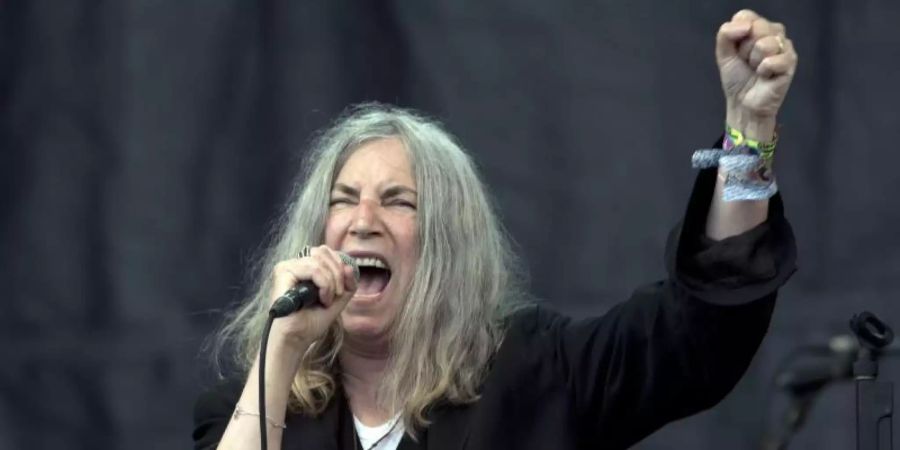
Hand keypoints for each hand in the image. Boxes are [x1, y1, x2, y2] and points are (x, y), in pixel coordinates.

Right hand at [268, 245, 357, 347]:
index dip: (339, 265)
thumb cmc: (312, 321)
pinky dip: (324, 284)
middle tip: (337, 294)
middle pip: (323, 252)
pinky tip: (322, 299)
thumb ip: (347, 283)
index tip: (343, 288)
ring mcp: (287, 267)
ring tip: (328, 300)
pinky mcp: (283, 273)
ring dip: (331, 282)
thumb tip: (349, 266)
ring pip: (319, 262)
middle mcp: (294, 264)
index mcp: (305, 267)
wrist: (297, 338)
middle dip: (338, 273)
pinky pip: (313, 270)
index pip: (325, 251)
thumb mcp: (337, 299)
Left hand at [716, 10, 797, 138]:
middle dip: (745, 49)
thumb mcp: (724, 54)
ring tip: (756, 70)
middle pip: (757, 27)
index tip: (736, 50)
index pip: (746, 16)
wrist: (743, 103)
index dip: (737, 34)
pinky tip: (766, 76)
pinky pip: (773, 60)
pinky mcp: (791, 62)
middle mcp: (773, 33)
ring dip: (754, 61)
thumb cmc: (736, 78)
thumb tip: (746, 26)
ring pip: (765, 43)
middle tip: (747, 62)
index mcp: (756, 28)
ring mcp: (784, 46)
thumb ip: (726, 34)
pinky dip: (764, 71)